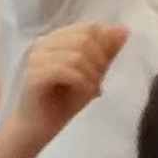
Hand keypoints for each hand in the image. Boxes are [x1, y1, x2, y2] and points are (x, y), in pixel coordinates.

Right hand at [7, 21, 123, 137]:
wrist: (37, 130)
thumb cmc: (62, 103)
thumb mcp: (92, 75)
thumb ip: (106, 52)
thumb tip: (123, 29)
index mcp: (54, 39)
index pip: (88, 28)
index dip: (103, 48)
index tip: (100, 70)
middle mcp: (41, 43)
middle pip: (84, 39)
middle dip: (98, 62)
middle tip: (95, 83)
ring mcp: (35, 59)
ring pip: (77, 55)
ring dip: (91, 76)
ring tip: (88, 91)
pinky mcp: (33, 76)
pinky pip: (66, 71)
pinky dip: (81, 83)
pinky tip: (82, 94)